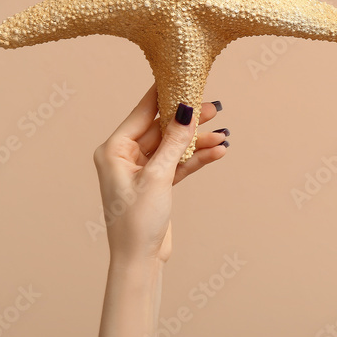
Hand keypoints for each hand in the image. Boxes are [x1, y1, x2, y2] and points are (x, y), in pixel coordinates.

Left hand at [93, 83, 228, 263]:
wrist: (139, 260)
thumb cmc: (136, 221)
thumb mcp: (158, 176)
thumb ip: (174, 141)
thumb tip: (186, 108)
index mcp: (114, 149)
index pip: (143, 111)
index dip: (165, 94)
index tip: (184, 76)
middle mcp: (125, 156)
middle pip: (162, 128)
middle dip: (189, 120)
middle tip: (214, 108)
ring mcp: (143, 169)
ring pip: (175, 145)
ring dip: (198, 141)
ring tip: (223, 134)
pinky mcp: (158, 183)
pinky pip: (180, 162)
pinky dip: (198, 157)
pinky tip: (218, 151)